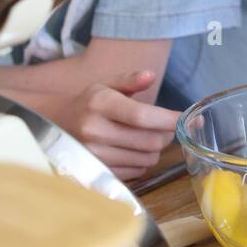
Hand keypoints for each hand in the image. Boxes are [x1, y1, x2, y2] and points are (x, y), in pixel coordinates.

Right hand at [49, 70, 179, 179]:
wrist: (56, 125)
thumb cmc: (88, 103)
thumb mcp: (106, 85)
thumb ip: (130, 79)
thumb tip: (150, 75)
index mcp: (100, 104)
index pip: (142, 116)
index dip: (169, 119)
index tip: (190, 119)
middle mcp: (95, 131)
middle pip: (150, 141)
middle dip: (167, 135)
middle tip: (166, 127)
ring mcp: (95, 155)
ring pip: (146, 159)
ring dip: (155, 149)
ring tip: (146, 137)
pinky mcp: (98, 171)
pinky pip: (136, 171)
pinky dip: (143, 162)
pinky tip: (133, 150)